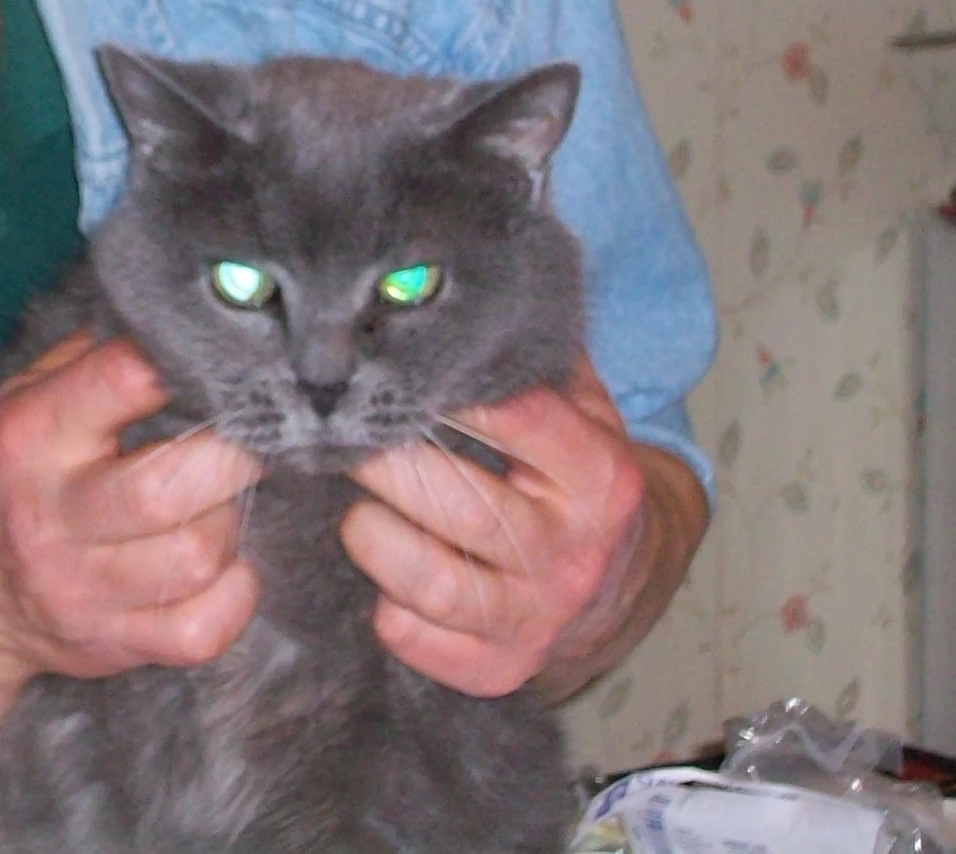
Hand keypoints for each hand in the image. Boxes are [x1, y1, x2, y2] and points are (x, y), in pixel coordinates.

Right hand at [0, 332, 263, 689]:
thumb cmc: (9, 476)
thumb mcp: (22, 398)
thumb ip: (92, 358)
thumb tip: (184, 326)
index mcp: (31, 435)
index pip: (124, 379)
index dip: (189, 365)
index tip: (219, 367)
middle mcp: (52, 513)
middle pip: (170, 486)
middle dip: (231, 455)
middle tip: (243, 442)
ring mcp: (82, 587)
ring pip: (197, 555)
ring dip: (229, 523)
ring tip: (219, 503)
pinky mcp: (112, 643)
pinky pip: (203, 628)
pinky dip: (233, 593)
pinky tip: (218, 566)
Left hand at [341, 352, 700, 700]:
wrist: (615, 581)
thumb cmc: (570, 474)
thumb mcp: (580, 407)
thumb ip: (531, 356)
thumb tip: (467, 289)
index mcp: (600, 479)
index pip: (521, 423)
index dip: (450, 393)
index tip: (394, 371)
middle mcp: (573, 553)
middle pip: (464, 507)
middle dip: (388, 465)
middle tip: (341, 434)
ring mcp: (538, 616)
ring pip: (436, 582)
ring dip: (375, 538)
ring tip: (352, 507)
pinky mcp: (500, 666)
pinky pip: (420, 639)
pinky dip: (386, 607)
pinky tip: (375, 572)